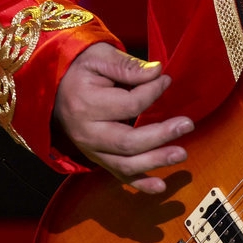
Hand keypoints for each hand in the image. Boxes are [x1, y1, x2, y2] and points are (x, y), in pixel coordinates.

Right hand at [53, 43, 193, 193]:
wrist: (55, 86)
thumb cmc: (80, 68)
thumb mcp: (100, 56)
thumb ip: (128, 66)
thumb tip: (157, 73)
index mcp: (85, 104)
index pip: (129, 104)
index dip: (152, 92)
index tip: (166, 80)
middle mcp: (86, 132)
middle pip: (128, 142)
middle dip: (161, 135)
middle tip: (187, 124)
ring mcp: (90, 149)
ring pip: (125, 164)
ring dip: (155, 161)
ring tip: (181, 153)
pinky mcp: (97, 157)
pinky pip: (118, 174)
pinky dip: (140, 183)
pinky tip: (160, 186)